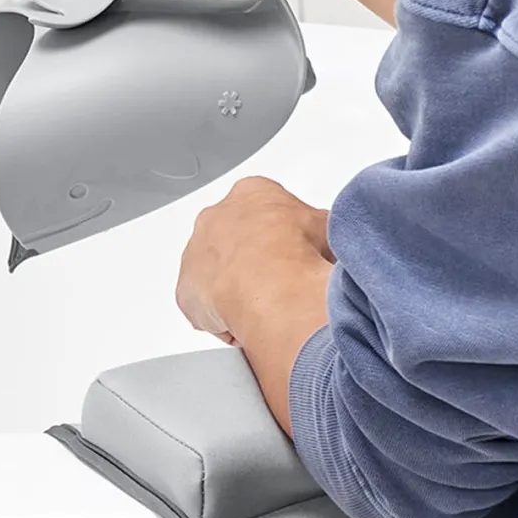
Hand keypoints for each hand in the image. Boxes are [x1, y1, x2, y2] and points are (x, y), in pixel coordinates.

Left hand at [175, 174, 332, 345]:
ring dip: (236, 290)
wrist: (272, 286)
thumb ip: (320, 228)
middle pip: (236, 241)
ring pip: (218, 274)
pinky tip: (245, 323)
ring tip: (265, 306)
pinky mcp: (186, 289)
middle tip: (279, 284)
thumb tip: (331, 239)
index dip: (282, 238)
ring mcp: (196, 251)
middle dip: (255, 262)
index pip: (264, 213)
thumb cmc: (297, 253)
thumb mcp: (328, 228)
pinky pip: (204, 307)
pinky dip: (223, 319)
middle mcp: (216, 216)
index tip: (294, 255)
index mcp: (251, 193)